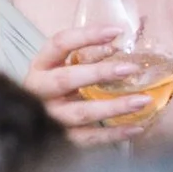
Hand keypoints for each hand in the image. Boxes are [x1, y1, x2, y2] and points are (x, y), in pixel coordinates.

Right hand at [23, 23, 158, 146]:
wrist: (30, 124)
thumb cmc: (58, 88)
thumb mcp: (66, 66)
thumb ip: (89, 55)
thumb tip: (119, 44)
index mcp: (41, 65)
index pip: (60, 43)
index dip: (86, 35)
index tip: (116, 32)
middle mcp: (40, 90)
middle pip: (66, 80)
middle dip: (99, 73)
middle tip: (130, 69)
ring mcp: (49, 116)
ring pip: (80, 113)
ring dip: (113, 107)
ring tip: (142, 100)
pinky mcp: (61, 139)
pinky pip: (88, 138)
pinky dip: (113, 134)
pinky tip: (136, 128)